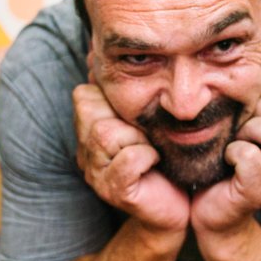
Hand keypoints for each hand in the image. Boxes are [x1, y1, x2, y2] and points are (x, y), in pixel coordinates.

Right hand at [73, 83, 189, 236]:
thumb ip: (126, 95)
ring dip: (137, 137)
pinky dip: (147, 156)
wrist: (175, 207)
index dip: (112, 97)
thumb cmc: (164, 158)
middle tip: (145, 135)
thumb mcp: (145, 120)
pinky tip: (155, 163)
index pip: (85, 94)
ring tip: (150, 149)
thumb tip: (104, 53)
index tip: (134, 115)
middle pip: (90, 110)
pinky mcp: (115, 191)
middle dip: (123, 115)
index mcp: (89, 132)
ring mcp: (96, 174)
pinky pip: (129, 159)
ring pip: (106, 133)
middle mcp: (86, 153)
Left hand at [191, 65, 260, 237]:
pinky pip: (251, 157)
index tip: (250, 117)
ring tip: (235, 144)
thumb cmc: (223, 164)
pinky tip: (226, 160)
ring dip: (249, 131)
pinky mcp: (259, 193)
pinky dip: (235, 153)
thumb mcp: (243, 125)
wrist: (210, 214)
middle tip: (241, 131)